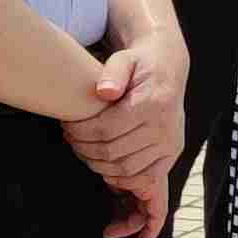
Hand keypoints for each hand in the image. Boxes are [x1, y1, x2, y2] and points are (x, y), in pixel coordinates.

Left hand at [62, 43, 182, 195]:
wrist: (168, 71)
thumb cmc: (140, 65)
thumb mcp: (125, 59)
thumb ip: (114, 72)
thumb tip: (104, 92)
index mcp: (152, 104)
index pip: (106, 130)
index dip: (80, 132)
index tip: (67, 125)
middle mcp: (164, 127)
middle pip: (112, 152)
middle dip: (84, 148)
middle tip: (71, 138)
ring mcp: (170, 144)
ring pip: (125, 170)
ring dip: (97, 164)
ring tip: (84, 149)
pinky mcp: (171, 155)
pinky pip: (144, 178)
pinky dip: (121, 179)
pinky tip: (105, 166)